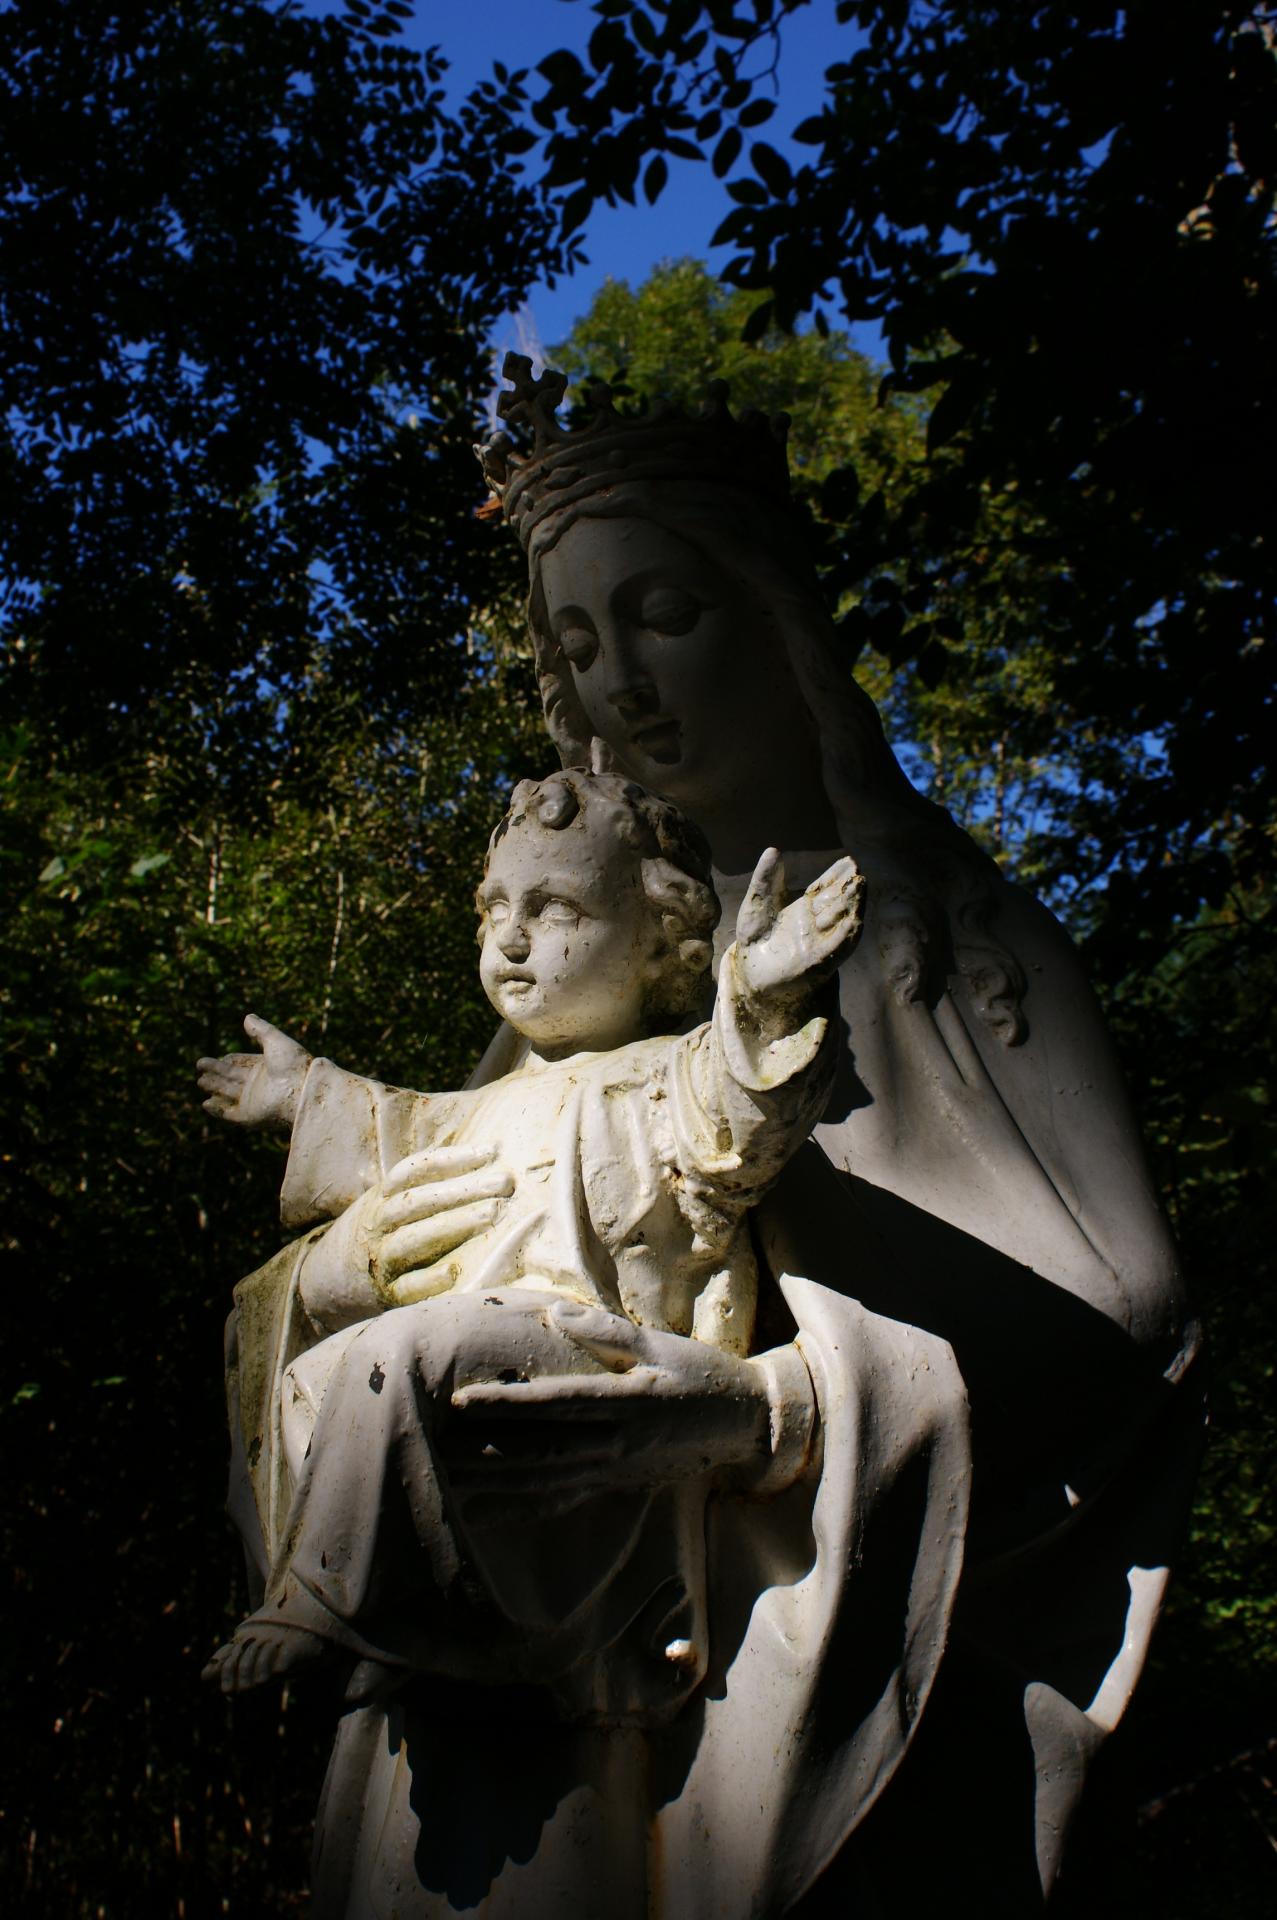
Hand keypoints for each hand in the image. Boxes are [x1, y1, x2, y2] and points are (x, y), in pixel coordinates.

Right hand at [196, 1014, 310, 1132]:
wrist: (303, 1091)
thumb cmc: (293, 1064)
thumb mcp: (275, 1041)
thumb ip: (260, 1030)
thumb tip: (247, 1017)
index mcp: (266, 1068)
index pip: (242, 1063)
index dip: (229, 1060)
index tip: (217, 1057)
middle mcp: (259, 1085)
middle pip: (232, 1077)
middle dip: (216, 1072)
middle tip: (199, 1065)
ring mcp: (255, 1102)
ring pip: (228, 1094)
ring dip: (214, 1088)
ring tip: (200, 1081)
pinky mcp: (251, 1117)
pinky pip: (230, 1114)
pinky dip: (218, 1110)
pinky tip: (206, 1104)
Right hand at [295, 1145, 516, 1328]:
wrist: (323, 1281)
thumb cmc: (377, 1233)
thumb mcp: (388, 1201)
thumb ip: (425, 1182)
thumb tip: (478, 1150)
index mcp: (383, 1196)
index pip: (417, 1169)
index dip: (454, 1158)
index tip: (492, 1151)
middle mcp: (379, 1224)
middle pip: (420, 1201)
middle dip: (464, 1189)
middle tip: (504, 1183)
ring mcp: (381, 1259)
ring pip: (414, 1239)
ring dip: (453, 1224)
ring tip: (491, 1214)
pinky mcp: (386, 1295)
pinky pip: (407, 1287)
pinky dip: (430, 1280)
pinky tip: (455, 1270)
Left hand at [445, 1301, 770, 1488]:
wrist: (743, 1424)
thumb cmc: (701, 1375)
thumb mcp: (661, 1344)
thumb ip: (606, 1331)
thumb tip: (554, 1310)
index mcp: (626, 1402)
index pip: (555, 1404)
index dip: (507, 1404)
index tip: (463, 1401)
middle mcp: (617, 1444)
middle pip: (540, 1450)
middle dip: (484, 1451)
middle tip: (435, 1446)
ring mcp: (615, 1470)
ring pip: (545, 1481)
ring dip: (495, 1484)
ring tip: (448, 1479)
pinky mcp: (614, 1484)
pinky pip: (561, 1499)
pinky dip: (522, 1506)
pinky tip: (489, 1509)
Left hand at [734, 850, 864, 1011]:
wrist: (748, 969)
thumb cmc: (757, 936)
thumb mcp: (758, 901)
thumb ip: (766, 878)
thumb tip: (773, 850)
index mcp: (808, 907)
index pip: (827, 888)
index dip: (838, 875)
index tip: (849, 861)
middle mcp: (818, 924)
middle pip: (839, 903)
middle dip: (850, 889)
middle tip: (858, 873)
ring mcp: (819, 943)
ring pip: (843, 924)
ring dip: (854, 907)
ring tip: (860, 889)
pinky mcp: (816, 964)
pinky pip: (835, 949)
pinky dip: (844, 935)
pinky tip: (853, 921)